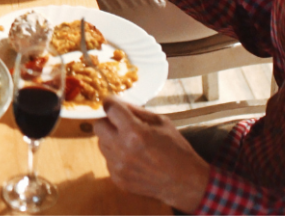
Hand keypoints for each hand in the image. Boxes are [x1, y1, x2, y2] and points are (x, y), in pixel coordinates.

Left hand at [94, 98, 211, 212]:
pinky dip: (116, 156)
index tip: (112, 103)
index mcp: (134, 132)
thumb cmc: (176, 149)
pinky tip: (133, 159)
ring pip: (101, 143)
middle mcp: (122, 150)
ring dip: (111, 139)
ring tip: (130, 144)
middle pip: (98, 125)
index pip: (109, 108)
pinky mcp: (118, 179)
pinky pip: (108, 160)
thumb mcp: (161, 122)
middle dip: (108, 122)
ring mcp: (119, 166)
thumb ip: (136, 111)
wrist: (186, 182)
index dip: (111, 103)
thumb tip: (116, 102)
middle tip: (121, 124)